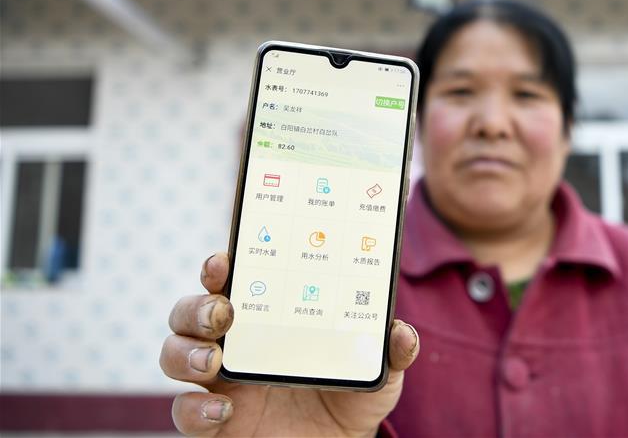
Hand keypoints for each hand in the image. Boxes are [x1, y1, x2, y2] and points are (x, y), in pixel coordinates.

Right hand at [160, 252, 419, 436]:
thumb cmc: (350, 398)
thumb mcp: (377, 373)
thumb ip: (390, 350)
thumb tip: (402, 333)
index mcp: (268, 316)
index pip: (235, 280)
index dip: (221, 265)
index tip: (225, 259)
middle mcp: (236, 342)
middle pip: (192, 311)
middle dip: (197, 305)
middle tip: (223, 311)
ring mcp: (218, 381)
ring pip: (173, 352)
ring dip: (184, 351)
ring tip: (212, 360)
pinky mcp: (213, 422)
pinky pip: (183, 411)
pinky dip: (194, 408)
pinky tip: (224, 409)